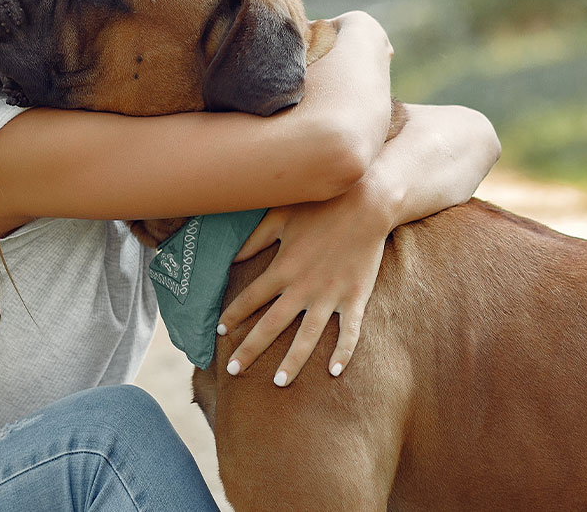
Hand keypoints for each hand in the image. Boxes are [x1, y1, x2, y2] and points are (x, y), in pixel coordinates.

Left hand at [217, 172, 394, 386]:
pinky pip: (349, 332)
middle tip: (234, 372)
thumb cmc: (320, 206)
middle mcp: (303, 287)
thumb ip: (255, 239)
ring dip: (292, 362)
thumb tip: (231, 258)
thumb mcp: (279, 216)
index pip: (249, 299)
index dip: (232, 316)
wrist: (366, 202)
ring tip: (279, 383)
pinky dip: (343, 353)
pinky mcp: (356, 298)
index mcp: (282, 268)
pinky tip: (335, 373)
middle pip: (270, 325)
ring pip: (307, 337)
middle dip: (250, 350)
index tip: (219, 333)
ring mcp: (330, 296)